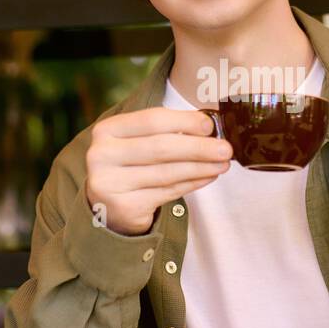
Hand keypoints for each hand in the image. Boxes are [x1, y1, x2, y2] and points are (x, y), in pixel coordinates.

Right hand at [85, 106, 232, 235]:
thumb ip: (165, 131)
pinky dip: (192, 184)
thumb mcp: (137, 142)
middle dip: (199, 147)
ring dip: (201, 167)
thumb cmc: (130, 166)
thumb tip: (208, 126)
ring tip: (222, 164)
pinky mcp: (125, 207)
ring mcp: (110, 183)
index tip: (209, 125)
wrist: (108, 206)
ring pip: (167, 173)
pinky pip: (167, 192)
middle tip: (226, 148)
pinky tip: (207, 177)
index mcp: (106, 130)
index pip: (151, 120)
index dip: (184, 121)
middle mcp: (102, 155)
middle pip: (160, 147)